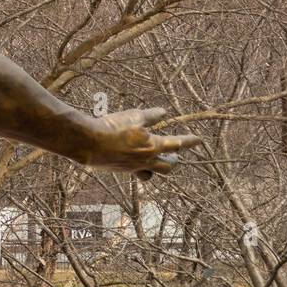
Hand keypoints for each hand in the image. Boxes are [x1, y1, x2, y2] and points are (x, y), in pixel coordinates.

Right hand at [80, 107, 201, 178]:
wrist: (88, 142)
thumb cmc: (113, 127)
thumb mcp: (134, 116)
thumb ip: (150, 116)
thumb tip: (163, 112)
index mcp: (152, 146)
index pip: (177, 143)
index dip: (189, 141)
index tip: (198, 140)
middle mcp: (145, 160)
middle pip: (167, 166)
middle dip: (173, 161)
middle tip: (175, 156)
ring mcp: (132, 167)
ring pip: (151, 174)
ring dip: (156, 167)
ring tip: (155, 162)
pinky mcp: (119, 169)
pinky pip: (134, 172)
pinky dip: (137, 166)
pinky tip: (132, 160)